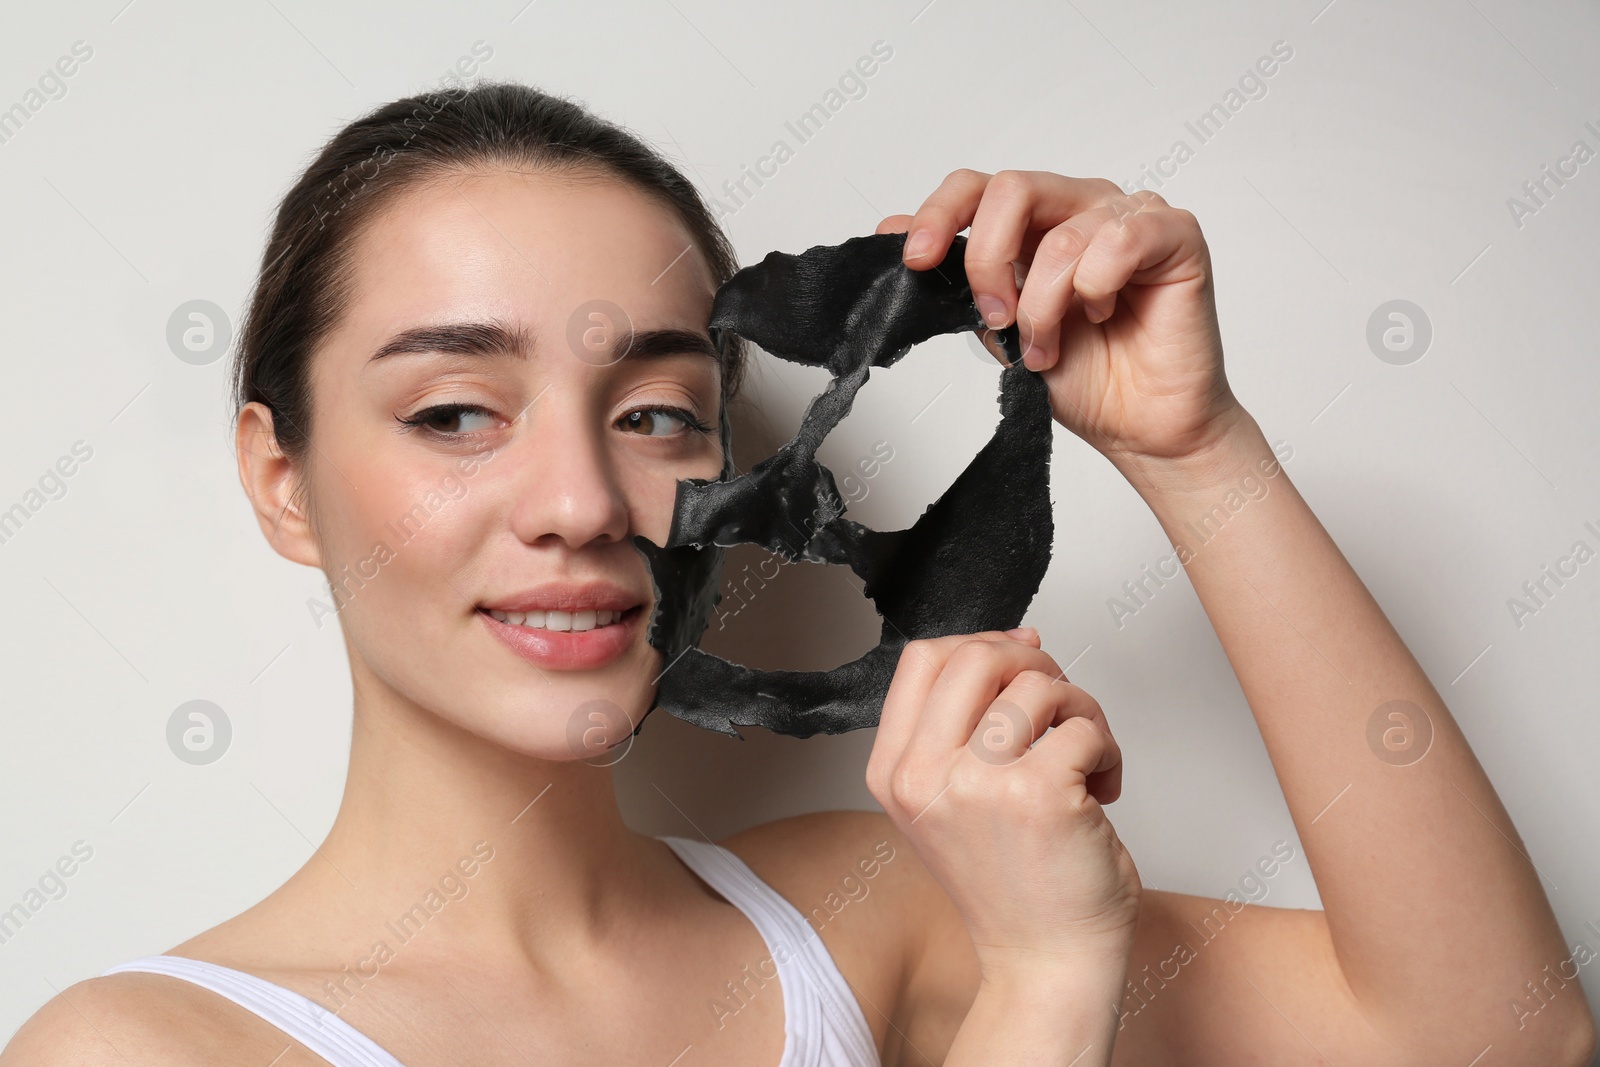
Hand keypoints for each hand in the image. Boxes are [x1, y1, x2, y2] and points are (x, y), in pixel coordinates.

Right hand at [865, 628, 1141, 982]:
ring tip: (1085, 756)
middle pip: (976, 656)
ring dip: (1079, 710)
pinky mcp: (1038, 795)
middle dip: (1034, 667)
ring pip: (1038, 686)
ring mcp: (977, 785)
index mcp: (894, 773)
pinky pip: (1083, 727)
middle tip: (1058, 708)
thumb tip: (1019, 642)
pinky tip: (1101, 787)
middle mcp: (924, 777)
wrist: (1044, 959)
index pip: (922, 658)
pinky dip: (1107, 749)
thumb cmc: (1013, 879)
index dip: (981, 644)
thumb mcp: (952, 798)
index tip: (1021, 664)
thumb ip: (965, 722)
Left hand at [877, 169, 1246, 467]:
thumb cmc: (1083, 375)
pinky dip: (1097, 289)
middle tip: (995, 317)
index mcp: (1035, 223)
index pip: (977, 185)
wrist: (1141, 425)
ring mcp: (1128, 214)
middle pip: (1011, 189)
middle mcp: (1079, 206)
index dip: (939, 214)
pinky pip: (1119, 239)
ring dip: (1043, 306)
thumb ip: (957, 278)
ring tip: (1050, 346)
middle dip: (987, 260)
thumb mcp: (999, 327)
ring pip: (1062, 235)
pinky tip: (1104, 314)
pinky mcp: (1175, 234)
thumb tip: (892, 226)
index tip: (915, 260)